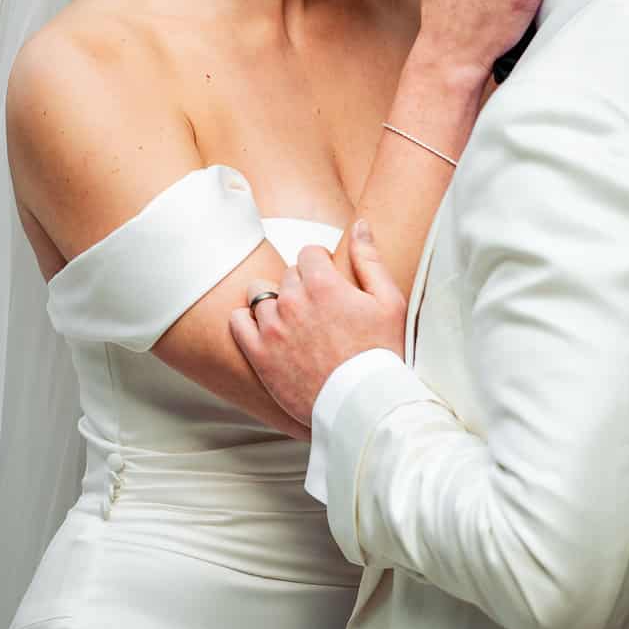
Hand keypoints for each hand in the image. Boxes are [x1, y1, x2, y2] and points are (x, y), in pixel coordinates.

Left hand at [230, 220, 408, 429]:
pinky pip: (238, 322)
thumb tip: (359, 225)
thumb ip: (369, 258)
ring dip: (276, 302)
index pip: (309, 253)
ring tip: (295, 321)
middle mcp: (293, 301)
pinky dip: (248, 321)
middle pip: (287, 274)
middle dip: (302, 285)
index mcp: (323, 284)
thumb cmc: (383, 353)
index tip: (331, 282)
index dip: (322, 265)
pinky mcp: (258, 354)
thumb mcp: (390, 301)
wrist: (364, 403)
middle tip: (321, 309)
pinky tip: (268, 330)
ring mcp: (272, 328)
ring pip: (260, 295)